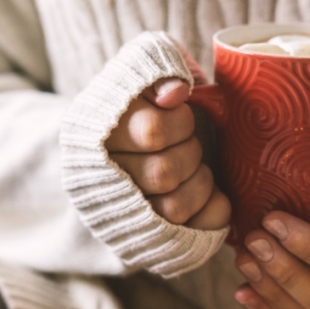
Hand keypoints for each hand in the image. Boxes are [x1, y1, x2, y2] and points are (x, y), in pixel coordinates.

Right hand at [105, 77, 229, 229]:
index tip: (180, 113)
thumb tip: (176, 92)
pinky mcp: (151, 240)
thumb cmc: (141, 105)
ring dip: (200, 182)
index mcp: (95, 132)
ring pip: (175, 209)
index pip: (152, 130)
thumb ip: (159, 68)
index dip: (180, 121)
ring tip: (195, 168)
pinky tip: (209, 193)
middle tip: (188, 143)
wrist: (116, 152)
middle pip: (163, 173)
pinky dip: (214, 208)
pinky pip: (197, 230)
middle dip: (190, 152)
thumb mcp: (143, 72)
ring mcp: (125, 216)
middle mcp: (103, 179)